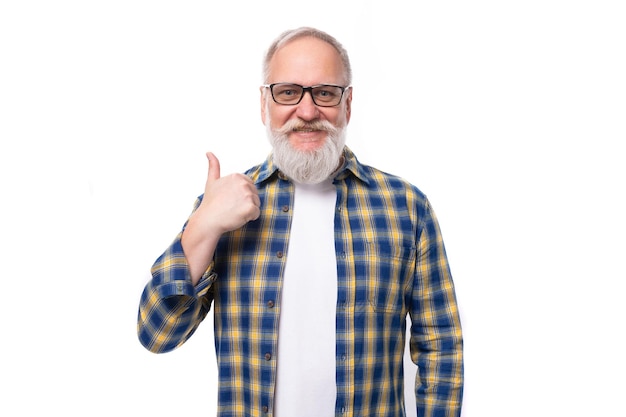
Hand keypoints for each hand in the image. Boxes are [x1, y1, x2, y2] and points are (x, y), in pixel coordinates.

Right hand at [182, 152, 260, 282]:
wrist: (208, 220)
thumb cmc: (210, 203)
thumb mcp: (211, 181)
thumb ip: (213, 166)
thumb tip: (209, 152)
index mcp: (237, 176)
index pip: (249, 187)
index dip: (241, 196)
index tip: (229, 200)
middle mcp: (243, 183)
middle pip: (254, 195)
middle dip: (245, 202)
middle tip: (231, 207)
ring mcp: (248, 195)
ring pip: (256, 204)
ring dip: (248, 210)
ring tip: (233, 212)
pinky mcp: (250, 207)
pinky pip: (257, 214)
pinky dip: (250, 218)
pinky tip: (237, 217)